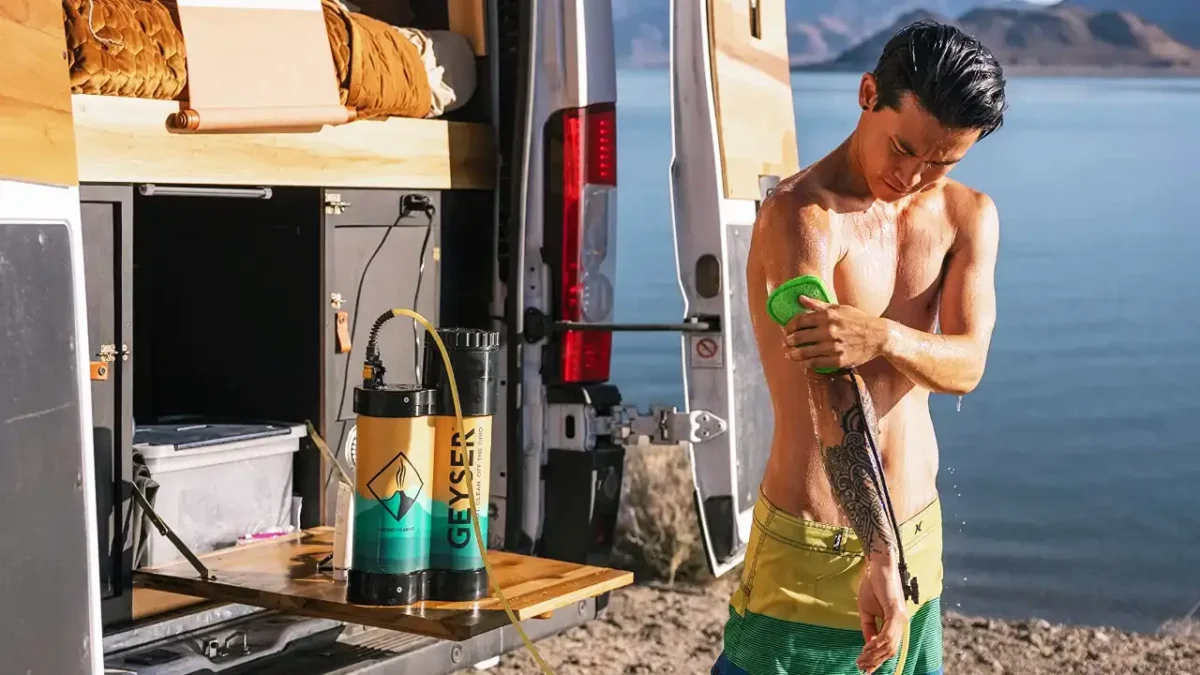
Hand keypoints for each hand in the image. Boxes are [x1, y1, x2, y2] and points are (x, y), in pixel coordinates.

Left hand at [783, 296, 887, 370]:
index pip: (800, 321)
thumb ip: (818, 304)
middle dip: (789, 341)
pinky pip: (816, 363)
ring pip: (805, 352)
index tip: (787, 330)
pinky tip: (803, 362)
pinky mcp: (839, 360)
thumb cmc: (858, 319)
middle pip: (799, 337)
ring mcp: (834, 346)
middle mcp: (829, 331)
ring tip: (790, 355)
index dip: (789, 326)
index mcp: (827, 316)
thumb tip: (800, 298)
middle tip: (786, 343)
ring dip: (794, 354)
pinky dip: (807, 363)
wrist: (878, 336)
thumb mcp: (839, 308)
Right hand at [856, 557, 908, 672]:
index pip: (889, 647)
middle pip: (890, 650)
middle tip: (861, 667)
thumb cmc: (873, 585)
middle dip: (874, 661)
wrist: (877, 566)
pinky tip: (868, 647)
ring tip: (861, 659)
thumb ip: (870, 628)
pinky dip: (877, 643)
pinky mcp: (896, 612)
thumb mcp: (867, 611)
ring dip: (874, 654)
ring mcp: (900, 618)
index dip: (877, 659)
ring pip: (889, 645)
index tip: (864, 667)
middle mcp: (901, 623)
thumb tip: (869, 645)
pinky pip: (887, 634)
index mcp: (896, 623)